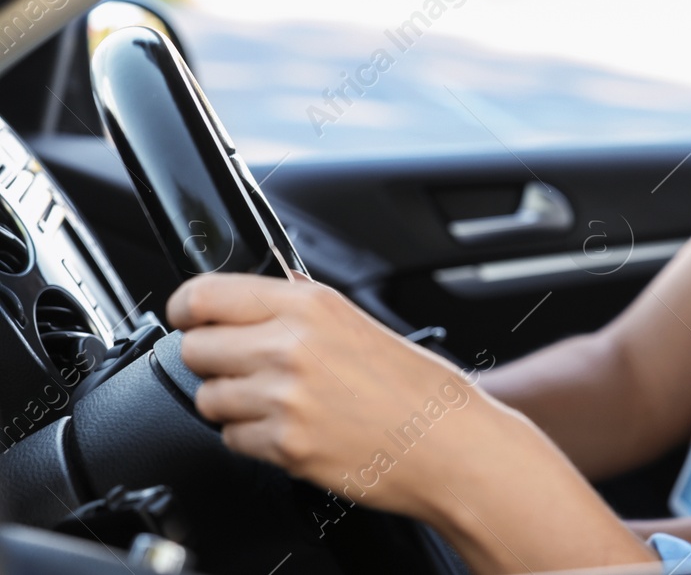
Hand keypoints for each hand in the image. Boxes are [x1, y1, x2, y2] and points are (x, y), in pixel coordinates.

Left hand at [167, 273, 655, 571]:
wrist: (452, 442)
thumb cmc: (419, 387)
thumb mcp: (358, 323)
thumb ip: (300, 309)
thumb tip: (252, 300)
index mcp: (309, 305)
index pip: (205, 295)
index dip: (187, 308)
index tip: (187, 317)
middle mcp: (290, 345)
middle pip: (195, 348)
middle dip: (214, 361)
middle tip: (247, 368)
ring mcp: (283, 398)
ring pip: (209, 399)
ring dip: (233, 404)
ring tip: (281, 405)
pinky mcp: (283, 446)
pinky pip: (233, 440)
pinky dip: (254, 440)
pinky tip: (294, 432)